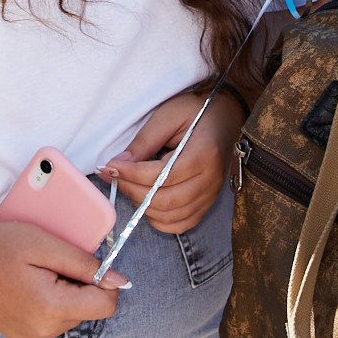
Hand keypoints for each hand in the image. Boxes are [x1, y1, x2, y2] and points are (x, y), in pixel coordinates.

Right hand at [0, 220, 124, 337]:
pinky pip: (55, 322)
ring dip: (66, 294)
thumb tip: (119, 280)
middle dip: (80, 286)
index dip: (103, 281)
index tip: (84, 263)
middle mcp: (43, 331)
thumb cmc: (0, 247)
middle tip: (51, 265)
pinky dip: (52, 304)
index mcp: (51, 308)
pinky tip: (31, 288)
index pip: (105, 305)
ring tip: (38, 275)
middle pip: (89, 310)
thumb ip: (85, 264)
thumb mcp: (46, 244)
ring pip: (73, 316)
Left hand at [101, 88, 245, 234]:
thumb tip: (119, 165)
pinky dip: (159, 220)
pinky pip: (181, 225)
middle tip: (114, 176)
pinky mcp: (207, 204)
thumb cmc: (197, 112)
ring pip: (170, 217)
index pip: (163, 176)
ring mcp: (211, 195)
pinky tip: (147, 203)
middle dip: (132, 190)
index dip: (132, 174)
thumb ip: (145, 141)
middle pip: (165, 201)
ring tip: (129, 185)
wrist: (226, 118)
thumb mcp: (168, 116)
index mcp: (204, 153)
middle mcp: (211, 180)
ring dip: (142, 206)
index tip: (110, 166)